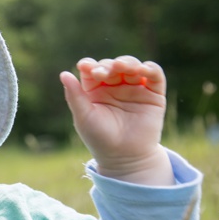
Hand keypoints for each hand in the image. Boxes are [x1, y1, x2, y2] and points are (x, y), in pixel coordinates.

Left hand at [60, 56, 172, 184]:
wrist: (125, 157)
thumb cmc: (100, 138)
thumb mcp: (84, 117)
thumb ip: (74, 96)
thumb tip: (63, 73)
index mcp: (96, 90)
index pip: (92, 70)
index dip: (89, 65)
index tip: (84, 66)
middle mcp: (115, 86)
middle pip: (112, 65)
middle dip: (107, 65)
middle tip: (101, 73)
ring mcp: (135, 88)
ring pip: (132, 65)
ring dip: (127, 62)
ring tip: (121, 66)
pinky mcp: (154, 94)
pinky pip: (154, 75)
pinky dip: (150, 68)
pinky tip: (142, 69)